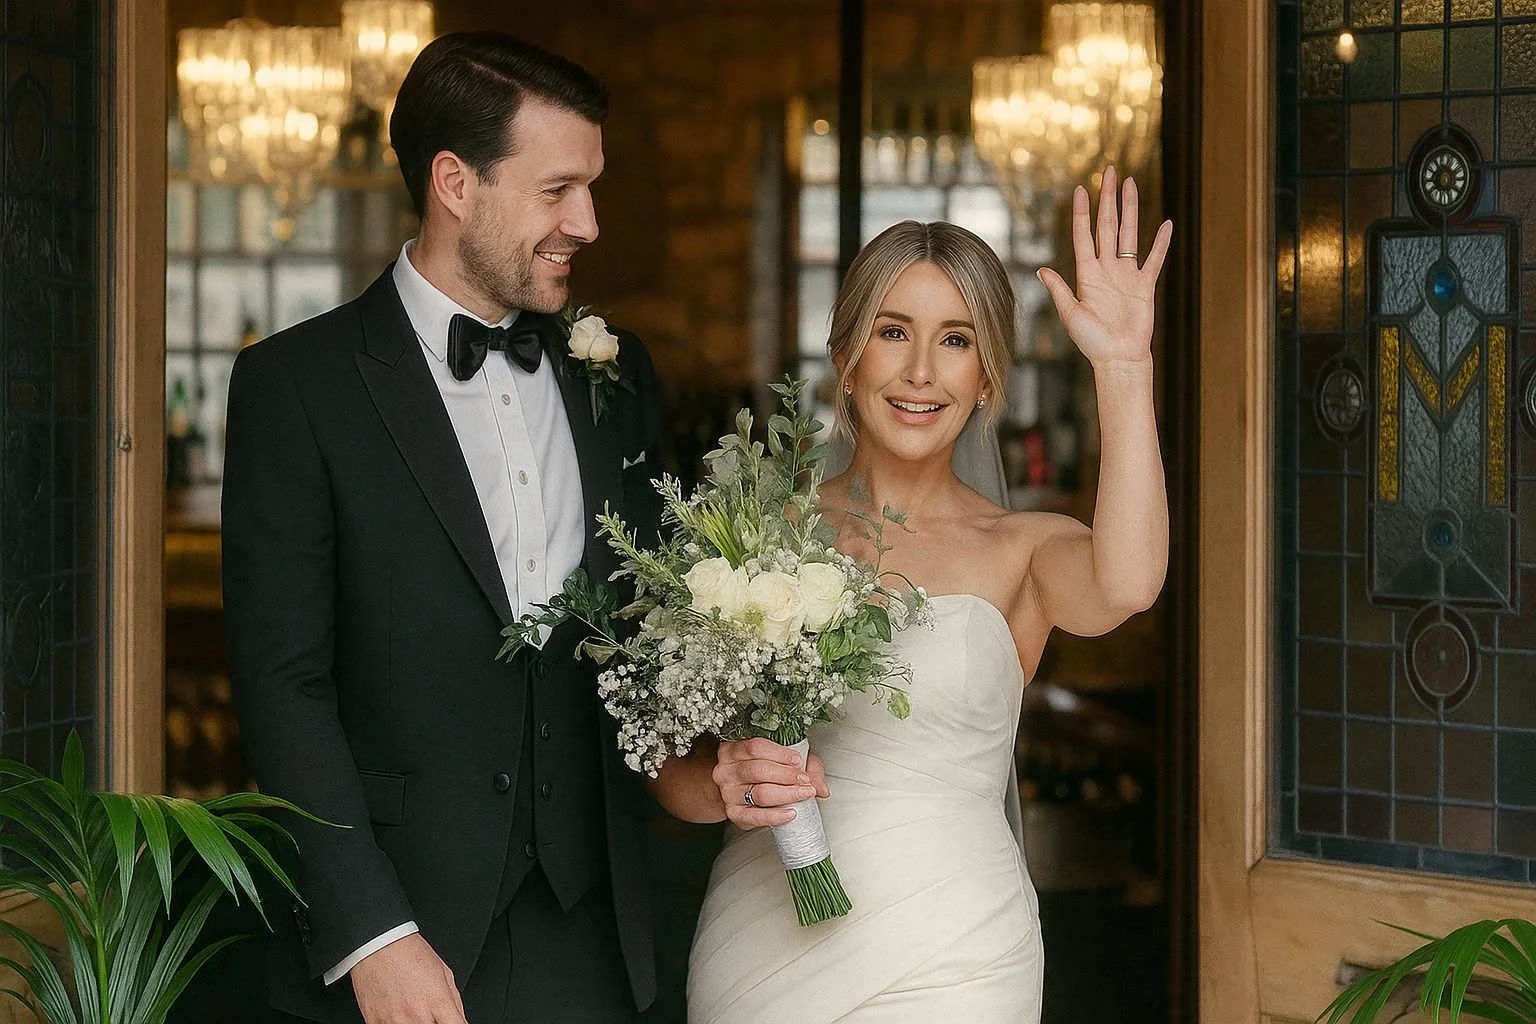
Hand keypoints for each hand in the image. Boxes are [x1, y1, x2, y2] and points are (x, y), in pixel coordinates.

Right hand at [351, 932, 465, 1023]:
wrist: (378, 945)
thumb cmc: (410, 954)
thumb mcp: (444, 972)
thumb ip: (454, 1001)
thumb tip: (459, 1019)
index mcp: (438, 1001)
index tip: (452, 1022)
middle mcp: (417, 1014)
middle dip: (433, 1021)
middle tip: (429, 1012)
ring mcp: (394, 1021)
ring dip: (413, 1022)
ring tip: (409, 1010)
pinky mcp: (374, 1022)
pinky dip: (393, 1022)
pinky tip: (395, 1011)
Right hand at [712, 737, 829, 829]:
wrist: (741, 791)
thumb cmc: (762, 770)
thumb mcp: (783, 759)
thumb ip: (806, 766)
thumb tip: (821, 786)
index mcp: (734, 749)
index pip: (755, 747)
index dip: (780, 754)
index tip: (798, 760)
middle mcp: (727, 770)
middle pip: (758, 770)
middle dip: (787, 775)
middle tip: (805, 780)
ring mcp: (728, 792)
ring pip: (759, 793)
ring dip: (787, 794)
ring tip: (803, 794)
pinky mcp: (734, 813)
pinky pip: (755, 816)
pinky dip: (775, 816)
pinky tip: (790, 813)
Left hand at [1037, 165, 1172, 368]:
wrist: (1118, 358)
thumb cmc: (1092, 342)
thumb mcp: (1071, 314)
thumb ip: (1060, 290)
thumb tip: (1042, 269)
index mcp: (1087, 274)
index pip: (1084, 234)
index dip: (1081, 212)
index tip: (1080, 189)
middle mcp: (1107, 268)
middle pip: (1108, 225)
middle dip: (1107, 198)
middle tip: (1109, 172)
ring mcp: (1127, 274)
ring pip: (1130, 233)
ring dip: (1130, 209)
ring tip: (1130, 184)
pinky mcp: (1145, 285)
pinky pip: (1155, 259)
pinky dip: (1161, 242)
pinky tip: (1167, 223)